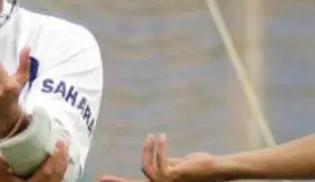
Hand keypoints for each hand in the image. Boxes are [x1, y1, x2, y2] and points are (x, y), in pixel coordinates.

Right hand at [0, 140, 68, 181]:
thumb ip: (2, 169)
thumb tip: (0, 156)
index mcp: (40, 181)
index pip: (52, 167)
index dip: (57, 154)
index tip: (60, 142)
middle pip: (60, 170)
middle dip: (62, 157)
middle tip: (63, 145)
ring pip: (60, 176)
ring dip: (62, 164)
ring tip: (61, 154)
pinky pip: (58, 181)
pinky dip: (59, 172)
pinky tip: (56, 170)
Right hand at [98, 134, 215, 181]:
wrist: (213, 169)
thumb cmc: (198, 166)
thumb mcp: (177, 163)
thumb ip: (165, 160)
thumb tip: (155, 151)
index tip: (101, 180)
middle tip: (100, 179)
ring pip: (146, 168)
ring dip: (148, 150)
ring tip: (153, 136)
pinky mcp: (173, 176)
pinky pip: (160, 160)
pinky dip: (159, 147)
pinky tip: (162, 137)